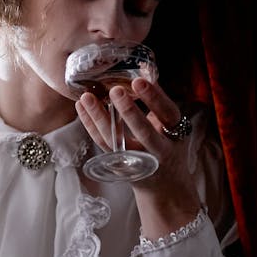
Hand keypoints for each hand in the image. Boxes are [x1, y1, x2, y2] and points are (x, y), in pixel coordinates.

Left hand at [76, 75, 202, 239]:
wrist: (165, 185)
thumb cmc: (168, 145)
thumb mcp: (172, 126)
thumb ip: (158, 104)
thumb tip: (141, 70)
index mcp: (175, 135)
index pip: (167, 113)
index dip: (154, 97)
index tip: (139, 80)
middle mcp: (158, 151)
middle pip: (143, 132)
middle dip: (129, 112)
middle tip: (115, 90)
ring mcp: (138, 161)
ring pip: (116, 141)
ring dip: (99, 118)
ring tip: (86, 97)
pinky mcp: (119, 166)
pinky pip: (102, 144)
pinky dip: (90, 125)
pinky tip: (81, 107)